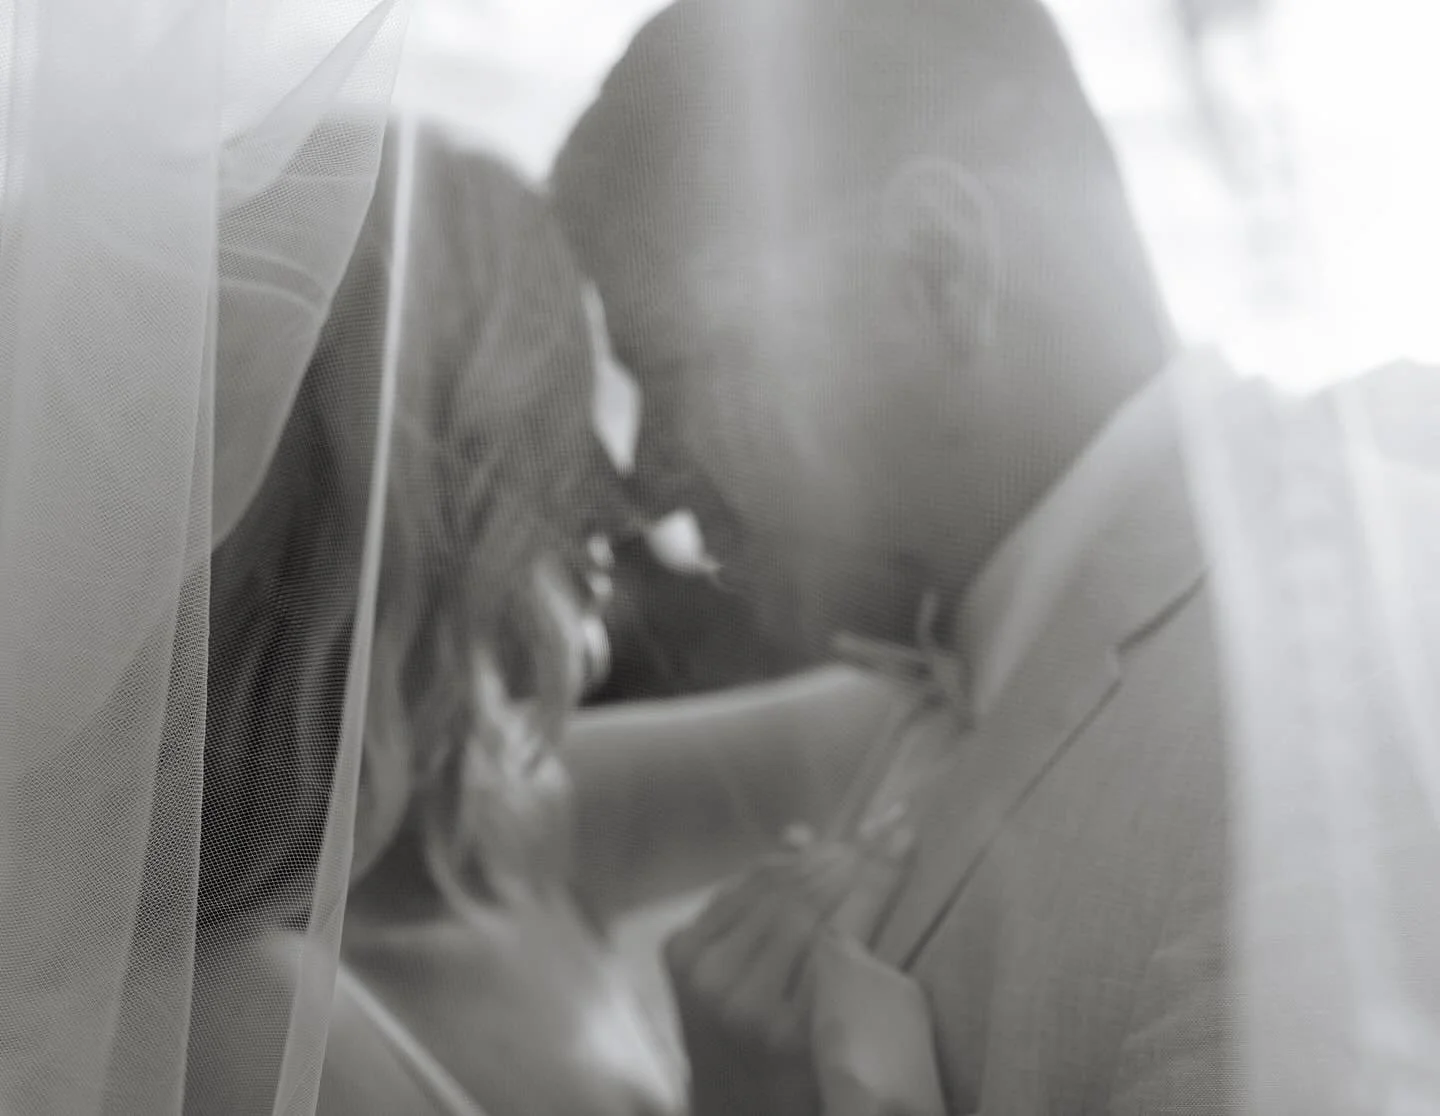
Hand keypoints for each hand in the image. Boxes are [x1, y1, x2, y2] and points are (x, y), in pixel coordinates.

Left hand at [664, 821, 915, 1115]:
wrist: (729, 1107)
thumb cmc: (807, 1079)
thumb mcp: (842, 1034)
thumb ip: (856, 960)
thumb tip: (861, 861)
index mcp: (785, 1030)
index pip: (839, 929)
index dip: (874, 875)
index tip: (905, 833)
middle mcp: (734, 998)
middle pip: (800, 900)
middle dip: (846, 857)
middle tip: (881, 826)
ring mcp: (698, 972)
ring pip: (766, 886)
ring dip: (810, 859)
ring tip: (849, 843)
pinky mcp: (678, 952)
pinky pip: (735, 890)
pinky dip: (770, 869)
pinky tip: (801, 854)